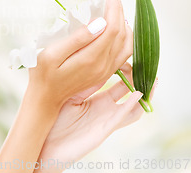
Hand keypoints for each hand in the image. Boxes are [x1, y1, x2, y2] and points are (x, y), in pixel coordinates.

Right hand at [28, 0, 132, 106]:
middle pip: (123, 31)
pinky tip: (115, 24)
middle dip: (119, 7)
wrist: (46, 98)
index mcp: (91, 58)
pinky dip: (125, 33)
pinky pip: (125, 50)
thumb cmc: (42, 74)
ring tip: (113, 3)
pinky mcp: (106, 71)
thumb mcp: (51, 54)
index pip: (112, 26)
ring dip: (124, 19)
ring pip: (128, 41)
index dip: (113, 4)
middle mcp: (104, 64)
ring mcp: (107, 69)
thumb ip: (77, 39)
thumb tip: (100, 23)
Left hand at [34, 63, 156, 172]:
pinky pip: (123, 116)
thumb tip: (86, 57)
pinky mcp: (105, 128)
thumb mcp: (66, 94)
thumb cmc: (52, 120)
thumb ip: (79, 81)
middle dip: (134, 75)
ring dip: (141, 91)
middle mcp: (102, 108)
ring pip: (131, 105)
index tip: (121, 50)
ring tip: (150, 77)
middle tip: (139, 59)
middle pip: (125, 90)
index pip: (111, 79)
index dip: (119, 66)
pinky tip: (138, 94)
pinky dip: (132, 105)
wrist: (45, 145)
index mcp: (92, 98)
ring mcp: (106, 118)